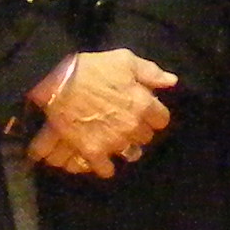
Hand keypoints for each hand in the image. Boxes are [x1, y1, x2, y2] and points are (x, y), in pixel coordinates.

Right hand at [26, 48, 174, 177]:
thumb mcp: (125, 60)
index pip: (162, 119)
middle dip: (138, 130)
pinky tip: (100, 157)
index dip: (154, 115)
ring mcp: (113, 142)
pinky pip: (105, 169)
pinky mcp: (92, 152)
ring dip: (124, 148)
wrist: (58, 81)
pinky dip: (103, 165)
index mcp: (143, 105)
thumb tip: (171, 82)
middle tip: (125, 123)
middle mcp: (132, 127)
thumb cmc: (93, 68)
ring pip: (129, 154)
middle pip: (145, 138)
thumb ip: (150, 72)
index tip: (145, 111)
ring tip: (114, 141)